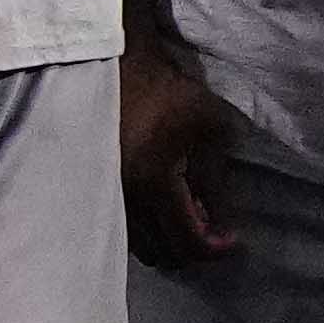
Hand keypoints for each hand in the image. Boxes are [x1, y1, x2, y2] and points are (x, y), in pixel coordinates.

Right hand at [119, 48, 247, 268]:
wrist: (115, 68)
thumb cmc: (169, 93)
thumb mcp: (210, 128)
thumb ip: (218, 181)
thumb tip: (223, 226)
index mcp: (155, 183)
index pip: (187, 242)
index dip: (215, 249)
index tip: (230, 240)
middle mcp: (125, 198)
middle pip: (162, 254)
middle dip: (190, 248)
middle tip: (208, 225)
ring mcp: (105, 196)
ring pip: (140, 246)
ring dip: (166, 239)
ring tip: (183, 214)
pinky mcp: (94, 189)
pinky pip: (124, 229)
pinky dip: (146, 229)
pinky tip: (158, 205)